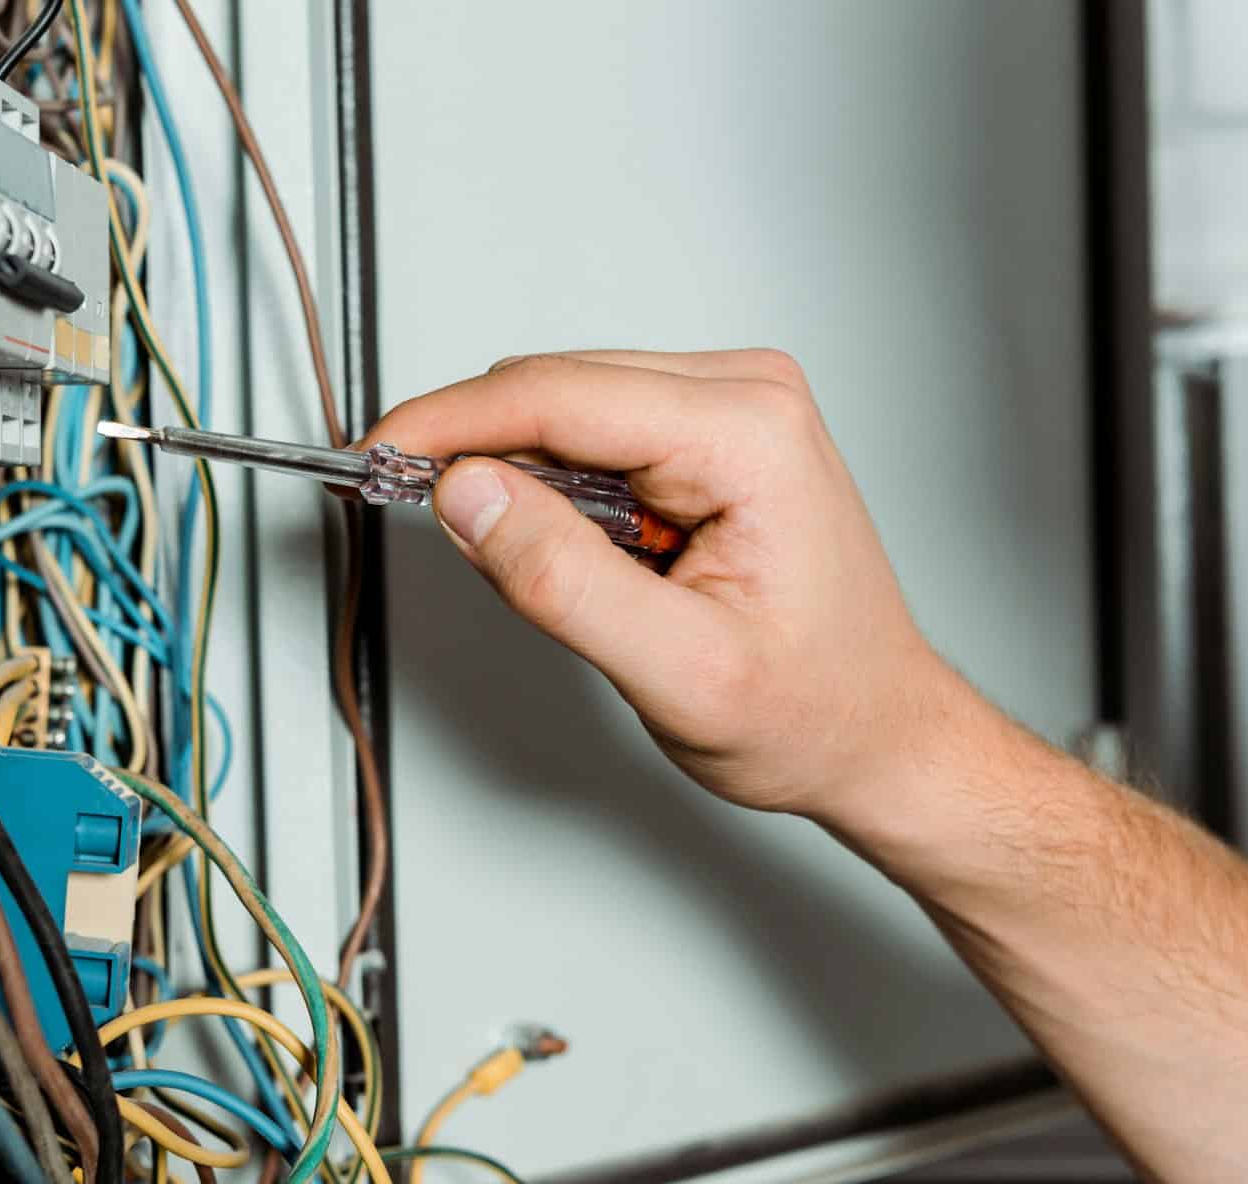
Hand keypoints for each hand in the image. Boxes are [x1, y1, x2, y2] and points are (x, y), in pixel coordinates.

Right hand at [363, 348, 969, 823]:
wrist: (875, 730)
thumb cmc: (812, 709)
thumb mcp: (676, 672)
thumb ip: (562, 580)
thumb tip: (466, 495)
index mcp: (749, 434)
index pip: (556, 395)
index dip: (448, 423)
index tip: (372, 454)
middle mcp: (745, 396)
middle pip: (552, 388)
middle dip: (472, 451)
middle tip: (416, 519)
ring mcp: (730, 406)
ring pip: (563, 406)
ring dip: (520, 478)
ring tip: (546, 574)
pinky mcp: (709, 431)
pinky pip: (592, 432)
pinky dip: (555, 489)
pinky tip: (588, 556)